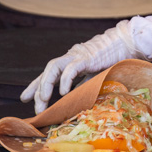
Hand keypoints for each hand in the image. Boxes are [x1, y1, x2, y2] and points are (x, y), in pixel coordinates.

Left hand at [20, 10, 151, 113]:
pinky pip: (71, 68)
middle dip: (38, 89)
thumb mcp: (94, 75)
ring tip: (43, 100)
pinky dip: (65, 80)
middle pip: (47, 71)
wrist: (126, 43)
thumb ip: (82, 84)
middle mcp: (70, 57)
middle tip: (36, 107)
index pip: (49, 74)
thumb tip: (73, 99)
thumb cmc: (112, 59)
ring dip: (46, 84)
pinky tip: (64, 93)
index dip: (35, 85)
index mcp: (70, 62)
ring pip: (53, 67)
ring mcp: (77, 56)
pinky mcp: (86, 57)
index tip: (25, 98)